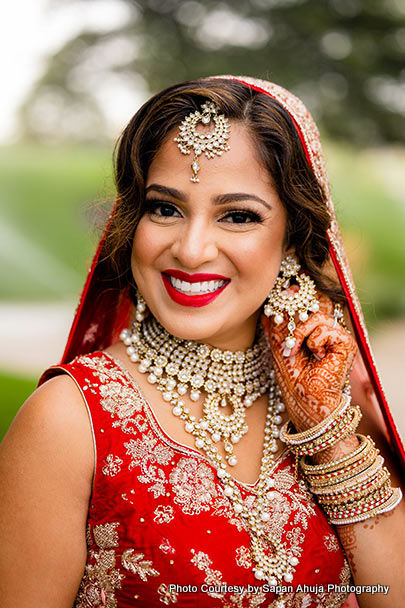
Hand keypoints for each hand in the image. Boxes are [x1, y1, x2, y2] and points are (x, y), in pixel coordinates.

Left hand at [268, 293, 356, 431]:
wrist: (305, 400)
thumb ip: (280, 322)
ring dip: (300, 332)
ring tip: (295, 350)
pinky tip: (317, 358)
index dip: (293, 296)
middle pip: (312, 304)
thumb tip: (281, 296)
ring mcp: (337, 336)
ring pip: (317, 315)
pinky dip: (314, 342)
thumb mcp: (279, 344)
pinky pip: (326, 328)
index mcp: (312, 329)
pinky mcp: (346, 343)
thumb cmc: (292, 377)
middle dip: (293, 315)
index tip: (279, 297)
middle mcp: (326, 330)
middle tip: (284, 332)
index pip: (305, 302)